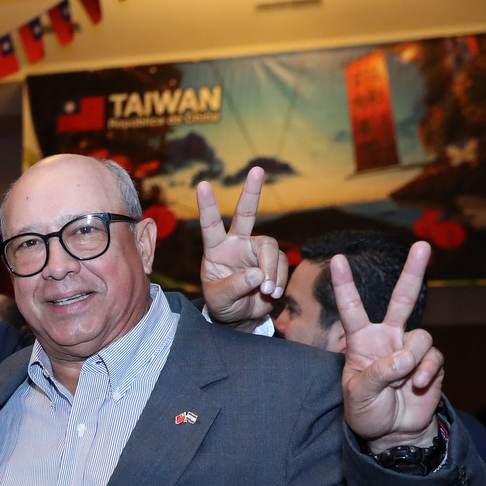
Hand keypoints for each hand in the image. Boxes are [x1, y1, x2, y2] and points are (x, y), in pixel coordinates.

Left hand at [197, 166, 287, 324]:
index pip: (210, 224)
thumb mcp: (219, 298)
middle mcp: (236, 243)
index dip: (207, 206)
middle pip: (245, 214)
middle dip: (251, 192)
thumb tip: (257, 274)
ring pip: (270, 249)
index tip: (203, 184)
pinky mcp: (274, 260)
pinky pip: (282, 264)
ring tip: (266, 292)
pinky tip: (271, 293)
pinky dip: (278, 279)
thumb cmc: (222, 303)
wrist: (240, 316)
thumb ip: (234, 286)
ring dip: (271, 271)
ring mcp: (256, 250)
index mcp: (216, 248)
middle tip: (256, 170)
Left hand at [335, 241, 443, 451]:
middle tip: (422, 245)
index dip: (345, 284)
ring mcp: (410, 349)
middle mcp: (387, 338)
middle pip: (403, 299)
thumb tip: (406, 358)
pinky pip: (433, 357)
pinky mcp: (430, 363)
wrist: (392, 433)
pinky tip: (416, 386)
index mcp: (362, 341)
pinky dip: (426, 372)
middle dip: (413, 272)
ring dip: (412, 360)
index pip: (352, 308)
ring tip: (401, 381)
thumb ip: (378, 373)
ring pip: (421, 336)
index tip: (336, 259)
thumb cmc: (366, 411)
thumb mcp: (359, 394)